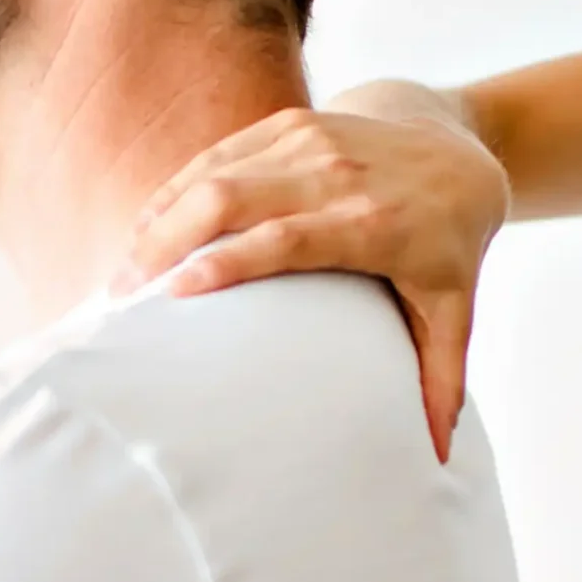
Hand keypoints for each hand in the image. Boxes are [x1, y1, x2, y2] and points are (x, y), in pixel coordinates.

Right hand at [121, 104, 508, 462]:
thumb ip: (442, 381)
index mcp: (374, 224)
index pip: (287, 237)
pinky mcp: (290, 124)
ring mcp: (310, 140)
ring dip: (161, 218)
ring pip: (215, 172)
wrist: (457, 152)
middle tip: (124, 294)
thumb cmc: (449, 245)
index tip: (174, 291)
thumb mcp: (455, 312)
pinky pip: (219, 153)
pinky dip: (177, 190)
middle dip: (168, 242)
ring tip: (124, 270)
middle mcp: (337, 174)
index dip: (228, 260)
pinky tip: (146, 229)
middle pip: (233, 198)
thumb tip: (437, 458)